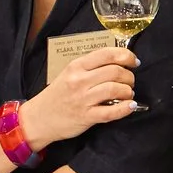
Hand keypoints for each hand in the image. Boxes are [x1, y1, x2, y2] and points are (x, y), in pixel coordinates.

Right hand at [20, 46, 138, 146]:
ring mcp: (83, 99)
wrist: (39, 118)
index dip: (126, 56)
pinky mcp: (86, 117)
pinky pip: (112, 112)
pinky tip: (130, 106)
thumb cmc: (57, 95)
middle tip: (130, 81)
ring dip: (128, 91)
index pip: (107, 54)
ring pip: (115, 89)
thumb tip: (118, 62)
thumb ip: (90, 67)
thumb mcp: (69, 73)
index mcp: (76, 66)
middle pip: (115, 71)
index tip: (133, 61)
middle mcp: (80, 80)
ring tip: (128, 94)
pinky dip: (126, 108)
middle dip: (129, 76)